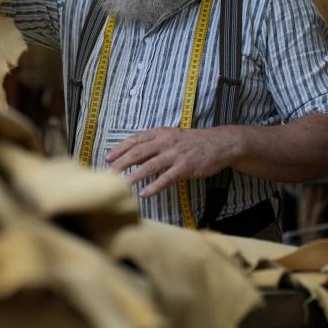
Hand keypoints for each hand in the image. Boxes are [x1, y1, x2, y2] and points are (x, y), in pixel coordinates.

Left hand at [105, 126, 236, 197]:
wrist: (219, 144)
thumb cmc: (192, 142)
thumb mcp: (171, 137)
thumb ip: (153, 145)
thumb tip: (133, 155)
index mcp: (160, 133)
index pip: (135, 139)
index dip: (120, 148)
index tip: (108, 157)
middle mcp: (165, 142)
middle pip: (138, 152)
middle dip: (121, 162)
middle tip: (108, 173)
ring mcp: (175, 154)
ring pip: (150, 165)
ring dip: (134, 175)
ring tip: (121, 184)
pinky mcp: (185, 167)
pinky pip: (166, 178)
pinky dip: (154, 186)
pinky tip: (145, 193)